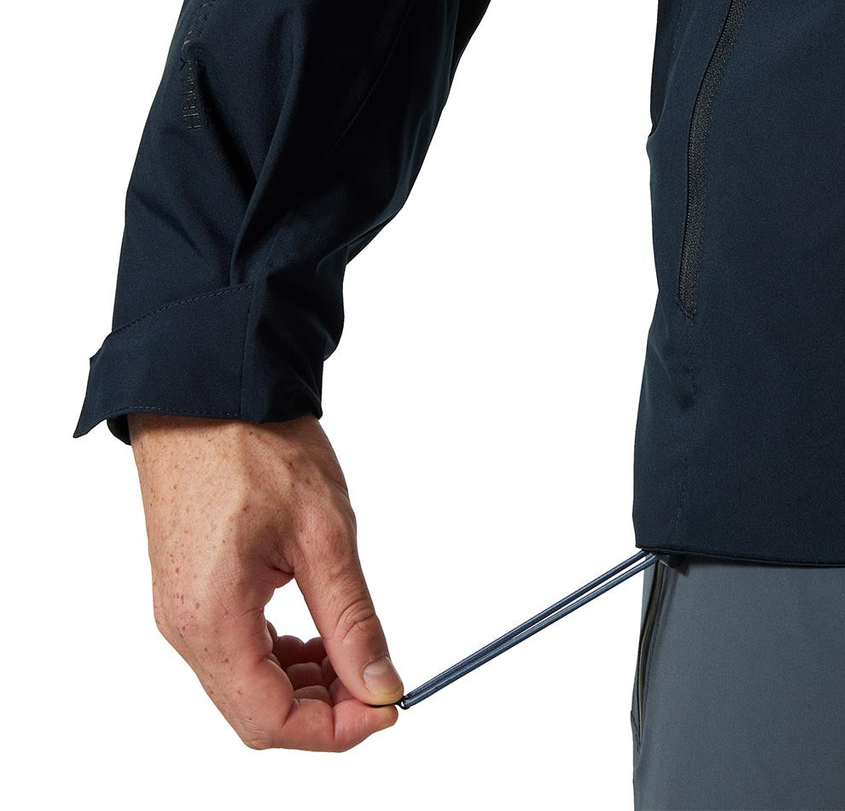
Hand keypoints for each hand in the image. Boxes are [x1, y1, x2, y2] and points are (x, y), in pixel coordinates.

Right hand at [126, 412, 403, 750]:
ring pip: (245, 684)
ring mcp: (181, 608)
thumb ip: (352, 620)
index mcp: (212, 620)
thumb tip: (380, 683)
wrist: (206, 391)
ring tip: (353, 649)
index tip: (388, 706)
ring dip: (305, 682)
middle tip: (378, 678)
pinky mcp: (189, 588)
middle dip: (324, 708)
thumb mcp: (325, 535)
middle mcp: (184, 626)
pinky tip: (316, 630)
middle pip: (256, 712)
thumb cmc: (255, 446)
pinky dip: (281, 653)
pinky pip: (234, 648)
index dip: (336, 730)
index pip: (271, 721)